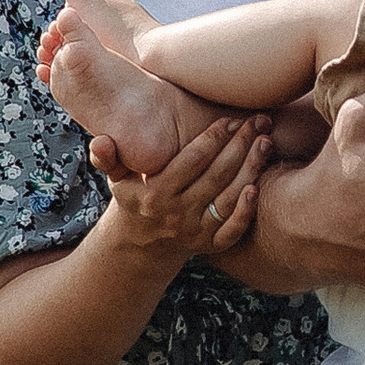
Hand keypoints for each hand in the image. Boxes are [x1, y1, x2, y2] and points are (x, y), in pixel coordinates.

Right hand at [89, 109, 270, 265]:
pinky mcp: (210, 245)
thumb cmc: (134, 197)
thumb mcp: (117, 178)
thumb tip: (99, 142)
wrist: (141, 244)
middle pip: (216, 176)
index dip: (213, 138)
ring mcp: (195, 232)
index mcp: (154, 194)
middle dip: (240, 145)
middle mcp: (176, 214)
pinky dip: (248, 210)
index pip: (190, 161)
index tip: (230, 118)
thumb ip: (108, 157)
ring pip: (229, 198)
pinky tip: (259, 185)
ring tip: (266, 142)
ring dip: (251, 169)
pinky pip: (233, 229)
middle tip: (258, 121)